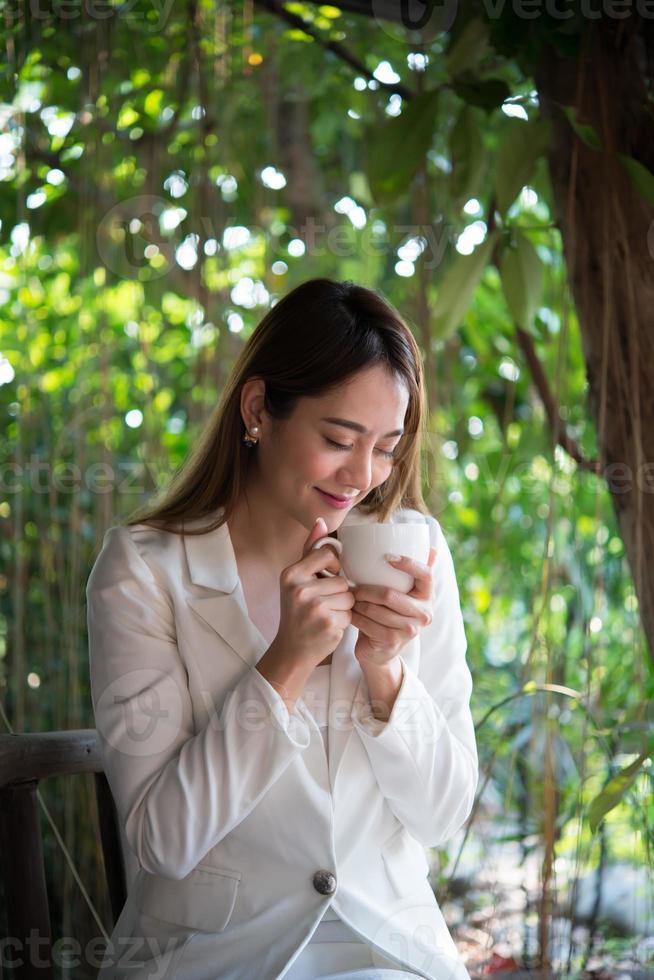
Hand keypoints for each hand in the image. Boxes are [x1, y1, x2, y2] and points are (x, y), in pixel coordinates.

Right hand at [274, 517, 354, 668]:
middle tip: (321, 605)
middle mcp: (299, 589)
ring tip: (325, 615)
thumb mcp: (297, 579)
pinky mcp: (328, 624)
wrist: (292, 650)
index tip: (326, 578)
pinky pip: (350, 614)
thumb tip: (321, 521)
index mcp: (291, 574)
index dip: (334, 567)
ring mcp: (314, 608)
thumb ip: (310, 551)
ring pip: (349, 597)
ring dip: (343, 607)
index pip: (328, 555)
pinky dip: (343, 621)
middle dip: (338, 593)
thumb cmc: (297, 612)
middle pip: (342, 580)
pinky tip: (328, 627)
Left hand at [351, 547, 436, 667]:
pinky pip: (367, 623)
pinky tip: (349, 612)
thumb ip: (415, 573)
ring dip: (357, 602)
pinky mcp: (393, 641)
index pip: (426, 575)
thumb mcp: (403, 593)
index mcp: (428, 597)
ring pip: (375, 609)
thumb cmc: (390, 614)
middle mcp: (424, 614)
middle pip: (390, 594)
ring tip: (349, 598)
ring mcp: (410, 630)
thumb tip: (432, 547)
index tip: (388, 557)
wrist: (382, 650)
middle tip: (351, 585)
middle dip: (366, 589)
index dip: (408, 563)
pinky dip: (355, 616)